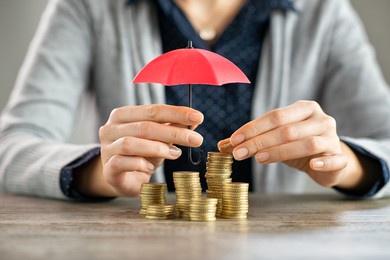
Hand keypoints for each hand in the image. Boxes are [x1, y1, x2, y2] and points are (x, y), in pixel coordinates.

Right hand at [74, 104, 203, 196]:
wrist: (123, 179)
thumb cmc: (142, 154)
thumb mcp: (159, 139)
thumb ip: (172, 128)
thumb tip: (195, 121)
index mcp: (123, 115)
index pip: (152, 110)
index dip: (176, 113)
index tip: (198, 117)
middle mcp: (111, 128)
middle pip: (144, 126)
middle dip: (173, 132)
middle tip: (196, 139)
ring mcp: (106, 148)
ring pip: (131, 143)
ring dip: (158, 148)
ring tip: (176, 154)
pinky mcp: (108, 169)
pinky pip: (123, 162)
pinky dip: (141, 164)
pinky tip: (152, 168)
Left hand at [218, 100, 375, 190]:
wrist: (328, 160)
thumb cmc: (297, 146)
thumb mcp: (275, 140)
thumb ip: (251, 140)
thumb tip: (221, 146)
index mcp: (304, 109)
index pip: (276, 116)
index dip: (253, 127)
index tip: (233, 139)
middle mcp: (321, 119)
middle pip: (287, 129)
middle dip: (259, 141)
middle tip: (239, 154)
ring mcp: (332, 137)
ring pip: (307, 143)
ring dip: (280, 151)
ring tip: (258, 159)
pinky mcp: (340, 157)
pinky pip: (334, 158)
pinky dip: (323, 161)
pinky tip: (311, 165)